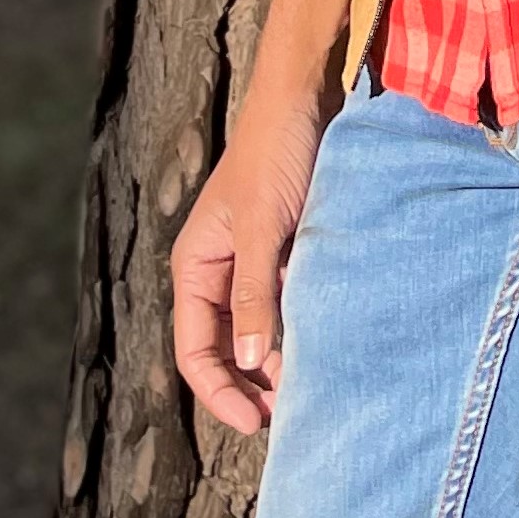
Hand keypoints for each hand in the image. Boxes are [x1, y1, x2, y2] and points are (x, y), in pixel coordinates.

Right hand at [171, 0, 354, 436]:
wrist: (308, 95)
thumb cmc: (276, 152)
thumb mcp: (263, 226)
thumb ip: (254, 293)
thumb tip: (249, 365)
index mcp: (196, 266)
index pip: (195, 351)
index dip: (220, 393)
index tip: (256, 422)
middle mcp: (219, 270)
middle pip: (224, 348)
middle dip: (250, 385)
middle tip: (291, 413)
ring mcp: (253, 261)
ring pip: (256, 330)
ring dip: (276, 360)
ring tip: (312, 385)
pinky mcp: (285, 249)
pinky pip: (284, 303)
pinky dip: (297, 328)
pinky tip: (323, 342)